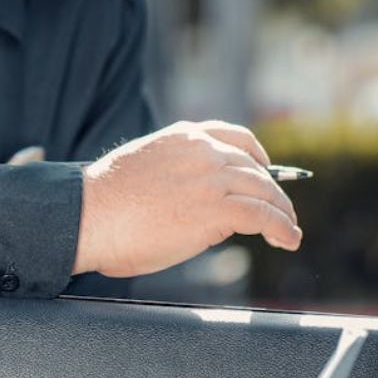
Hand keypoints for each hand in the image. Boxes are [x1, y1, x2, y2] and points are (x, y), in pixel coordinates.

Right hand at [72, 120, 301, 276]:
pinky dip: (282, 229)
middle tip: (281, 211)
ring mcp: (211, 179)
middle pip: (255, 168)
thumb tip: (197, 202)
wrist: (87, 215)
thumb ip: (176, 173)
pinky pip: (263, 217)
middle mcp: (202, 151)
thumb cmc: (103, 202)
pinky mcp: (216, 209)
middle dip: (273, 191)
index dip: (257, 155)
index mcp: (182, 136)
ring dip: (283, 213)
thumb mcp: (146, 168)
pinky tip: (288, 240)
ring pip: (265, 192)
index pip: (234, 137)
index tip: (265, 169)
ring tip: (289, 230)